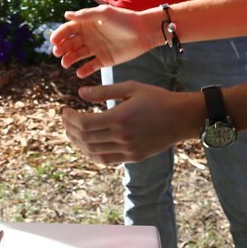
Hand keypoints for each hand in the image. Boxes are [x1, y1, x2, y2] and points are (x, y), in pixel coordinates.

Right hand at [50, 4, 154, 78]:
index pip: (69, 29)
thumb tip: (66, 15)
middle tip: (57, 53)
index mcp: (88, 23)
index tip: (53, 40)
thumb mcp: (105, 14)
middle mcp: (89, 36)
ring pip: (78, 55)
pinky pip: (90, 66)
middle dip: (62, 48)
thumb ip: (86, 15)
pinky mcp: (104, 60)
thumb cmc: (125, 19)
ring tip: (65, 64)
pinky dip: (84, 70)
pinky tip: (79, 72)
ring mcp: (96, 49)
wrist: (145, 31)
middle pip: (70, 43)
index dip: (60, 34)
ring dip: (69, 59)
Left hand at [60, 81, 200, 163]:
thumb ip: (104, 92)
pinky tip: (87, 144)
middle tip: (65, 119)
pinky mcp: (133, 157)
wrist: (181, 118)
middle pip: (85, 139)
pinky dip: (92, 153)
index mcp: (120, 118)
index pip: (84, 124)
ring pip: (93, 152)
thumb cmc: (157, 98)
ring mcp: (128, 150)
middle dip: (70, 129)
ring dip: (78, 143)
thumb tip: (80, 93)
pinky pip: (106, 159)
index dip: (70, 118)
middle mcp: (122, 137)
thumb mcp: (131, 88)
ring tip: (72, 132)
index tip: (64, 110)